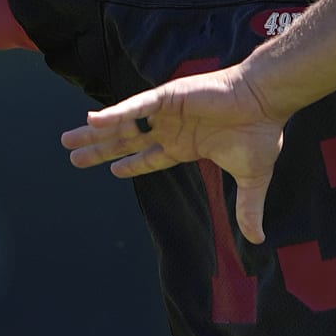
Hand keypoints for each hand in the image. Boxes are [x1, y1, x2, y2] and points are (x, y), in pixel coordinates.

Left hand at [61, 65, 286, 242]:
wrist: (267, 102)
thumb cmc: (261, 132)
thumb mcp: (253, 178)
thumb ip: (248, 208)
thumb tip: (257, 239)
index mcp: (188, 145)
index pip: (151, 157)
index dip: (130, 164)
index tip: (111, 170)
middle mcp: (173, 127)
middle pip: (127, 141)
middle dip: (100, 149)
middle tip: (73, 157)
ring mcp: (168, 111)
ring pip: (123, 123)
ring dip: (96, 132)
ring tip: (68, 139)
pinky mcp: (169, 96)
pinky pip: (136, 105)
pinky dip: (115, 113)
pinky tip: (94, 121)